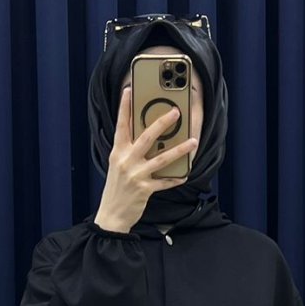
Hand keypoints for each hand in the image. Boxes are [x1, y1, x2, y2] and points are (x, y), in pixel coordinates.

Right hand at [94, 87, 198, 232]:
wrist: (111, 215)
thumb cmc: (116, 189)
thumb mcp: (117, 166)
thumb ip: (129, 151)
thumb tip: (149, 138)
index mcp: (117, 152)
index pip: (121, 125)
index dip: (124, 107)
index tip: (128, 90)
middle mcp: (126, 161)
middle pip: (147, 137)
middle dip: (163, 122)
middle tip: (176, 112)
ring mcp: (136, 175)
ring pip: (162, 158)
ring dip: (180, 149)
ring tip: (193, 141)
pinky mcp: (145, 189)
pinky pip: (165, 181)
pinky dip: (176, 178)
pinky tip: (185, 174)